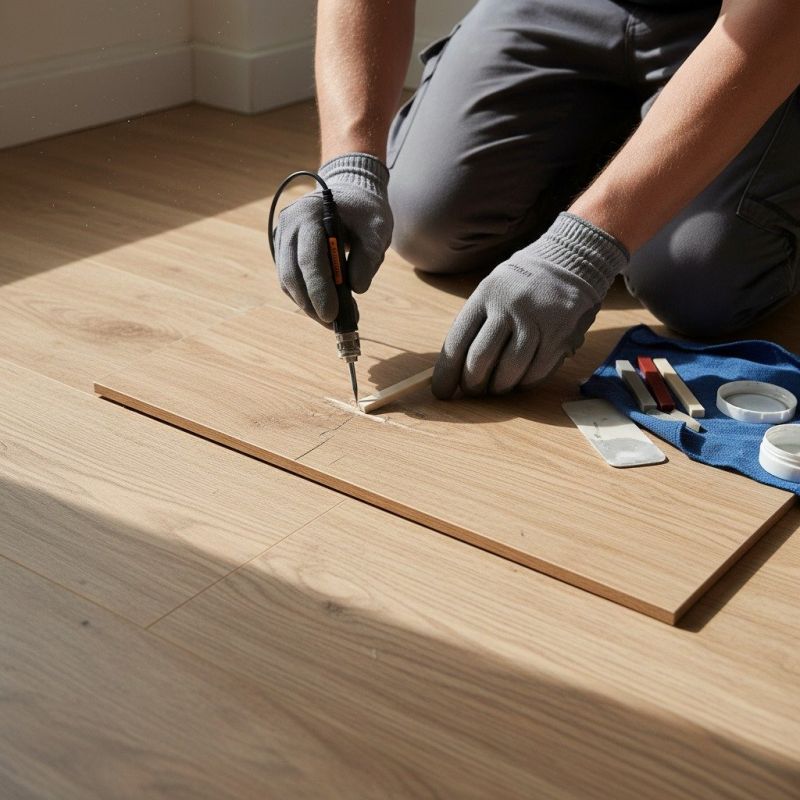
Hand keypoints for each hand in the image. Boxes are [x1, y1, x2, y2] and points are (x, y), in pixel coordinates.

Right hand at [273, 153, 392, 323]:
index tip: (333, 314)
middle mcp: (289, 225)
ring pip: (288, 282)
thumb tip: (357, 288)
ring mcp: (283, 239)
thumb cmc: (364, 212)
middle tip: (335, 324)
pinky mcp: (285, 252)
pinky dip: (307, 299)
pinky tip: (327, 308)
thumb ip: (369, 256)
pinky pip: (291, 281)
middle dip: (312, 304)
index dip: (319, 289)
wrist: (350, 196)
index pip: (309, 257)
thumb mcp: (377, 228)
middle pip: (292, 274)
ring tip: (335, 320)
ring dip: (309, 306)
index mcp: (310, 213)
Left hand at [432, 213, 628, 398]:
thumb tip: (451, 370)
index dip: (446, 373)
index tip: (441, 391)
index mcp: (486, 295)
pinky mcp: (561, 335)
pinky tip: (520, 380)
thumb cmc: (521, 287)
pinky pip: (537, 372)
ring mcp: (537, 320)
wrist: (571, 263)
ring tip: (496, 387)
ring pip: (509, 370)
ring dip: (499, 387)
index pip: (457, 341)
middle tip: (471, 391)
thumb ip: (474, 325)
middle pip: (481, 359)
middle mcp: (509, 306)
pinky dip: (524, 383)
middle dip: (472, 384)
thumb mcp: (492, 291)